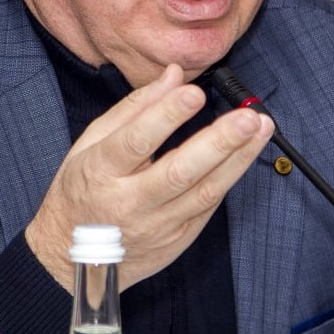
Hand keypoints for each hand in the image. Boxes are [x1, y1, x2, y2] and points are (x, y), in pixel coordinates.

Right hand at [26, 64, 273, 287]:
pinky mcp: (177, 239)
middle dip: (219, 142)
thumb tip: (173, 75)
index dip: (167, 116)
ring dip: (237, 158)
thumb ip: (134, 108)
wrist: (73, 258)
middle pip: (179, 172)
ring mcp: (157, 225)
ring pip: (204, 191)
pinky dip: (230, 177)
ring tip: (261, 128)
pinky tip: (246, 153)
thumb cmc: (82, 190)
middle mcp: (130, 202)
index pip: (137, 141)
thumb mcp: (91, 143)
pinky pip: (208, 206)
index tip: (195, 92)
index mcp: (101, 172)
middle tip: (248, 117)